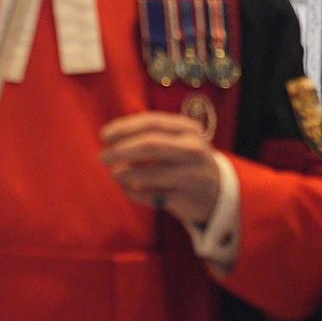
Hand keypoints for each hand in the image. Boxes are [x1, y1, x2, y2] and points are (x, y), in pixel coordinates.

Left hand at [99, 113, 221, 224]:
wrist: (218, 191)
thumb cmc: (186, 161)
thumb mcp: (177, 140)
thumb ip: (150, 133)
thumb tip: (109, 136)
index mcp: (188, 130)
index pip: (152, 123)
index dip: (124, 128)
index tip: (104, 136)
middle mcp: (192, 149)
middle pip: (149, 145)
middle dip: (120, 150)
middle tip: (103, 156)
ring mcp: (191, 174)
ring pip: (148, 173)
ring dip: (124, 174)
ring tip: (114, 173)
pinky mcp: (185, 198)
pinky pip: (150, 195)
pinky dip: (133, 192)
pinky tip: (127, 188)